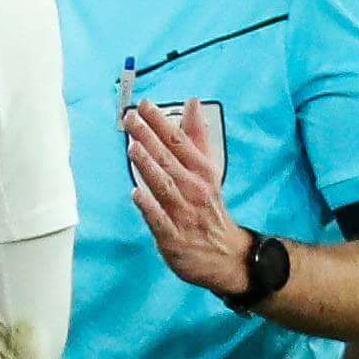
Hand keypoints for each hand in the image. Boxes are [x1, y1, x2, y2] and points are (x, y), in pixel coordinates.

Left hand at [125, 98, 251, 298]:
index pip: (180, 142)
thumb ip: (197, 137)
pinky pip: (160, 220)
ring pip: (164, 186)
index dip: (161, 123)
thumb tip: (192, 103)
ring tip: (133, 147)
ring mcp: (184, 214)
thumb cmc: (210, 208)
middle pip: (169, 160)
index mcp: (203, 172)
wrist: (227, 255)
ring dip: (149, 167)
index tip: (145, 105)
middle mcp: (194, 190)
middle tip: (130, 119)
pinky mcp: (174, 237)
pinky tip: (135, 193)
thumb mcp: (209, 170)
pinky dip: (149, 206)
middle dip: (149, 138)